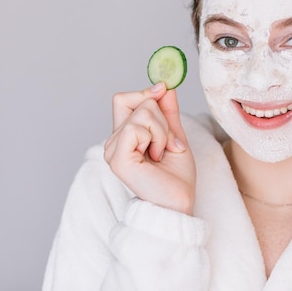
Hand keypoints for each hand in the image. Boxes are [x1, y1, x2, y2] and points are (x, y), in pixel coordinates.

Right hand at [103, 82, 195, 214]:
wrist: (179, 203)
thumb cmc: (176, 177)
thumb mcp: (174, 135)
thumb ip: (167, 112)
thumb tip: (164, 87)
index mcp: (124, 136)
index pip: (124, 99)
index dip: (145, 92)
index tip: (163, 91)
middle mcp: (114, 142)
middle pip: (133, 100)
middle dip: (160, 116)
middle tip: (167, 142)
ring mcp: (112, 150)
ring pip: (141, 112)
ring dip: (162, 130)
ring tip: (162, 153)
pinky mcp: (117, 158)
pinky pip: (136, 127)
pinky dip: (156, 138)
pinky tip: (156, 157)